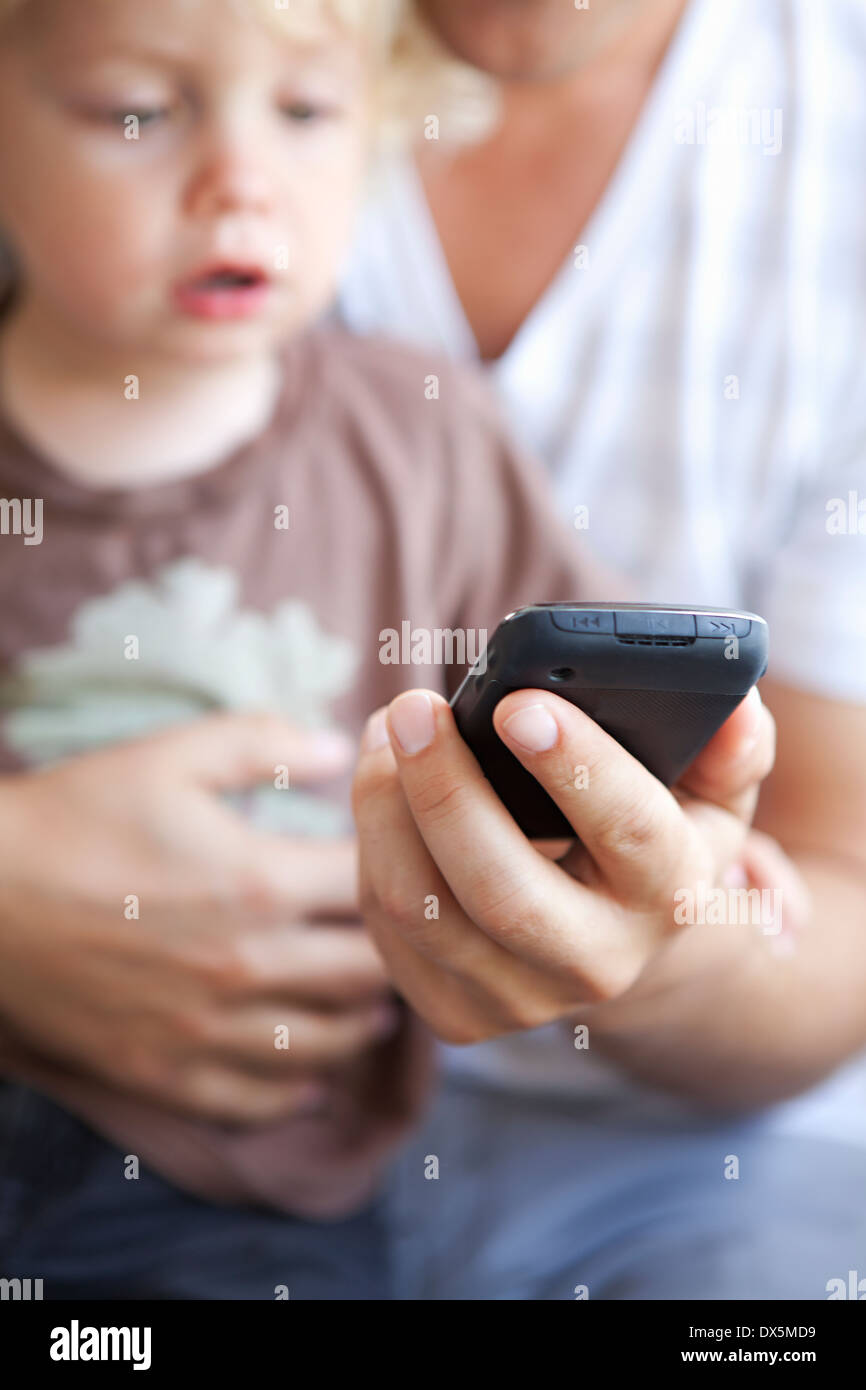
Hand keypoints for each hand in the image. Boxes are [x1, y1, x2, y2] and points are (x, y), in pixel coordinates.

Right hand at [0, 715, 396, 1123]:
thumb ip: (264, 742)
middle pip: (368, 972)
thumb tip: (343, 751)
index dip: (402, 872)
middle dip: (396, 953)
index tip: (404, 869)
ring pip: (327, 1042)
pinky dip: (297, 1087)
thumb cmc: (74, 818)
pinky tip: (311, 1073)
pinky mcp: (167, 1072)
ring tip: (374, 1006)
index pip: (377, 885)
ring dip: (362, 1022)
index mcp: (261, 880)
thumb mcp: (170, 756)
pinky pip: (257, 1097)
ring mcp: (209, 1027)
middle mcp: (249, 963)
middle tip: (407, 944)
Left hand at [352, 686, 775, 1042]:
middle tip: (413, 709)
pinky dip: (372, 840)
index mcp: (670, 896)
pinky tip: (384, 785)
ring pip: (421, 907)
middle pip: (501, 889)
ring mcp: (519, 1000)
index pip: (631, 830)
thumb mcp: (708, 798)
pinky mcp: (453, 1014)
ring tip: (388, 730)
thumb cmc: (650, 841)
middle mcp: (598, 964)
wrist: (614, 944)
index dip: (576, 764)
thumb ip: (727, 749)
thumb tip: (734, 708)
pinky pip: (387, 922)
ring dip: (385, 807)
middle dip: (446, 790)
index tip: (520, 702)